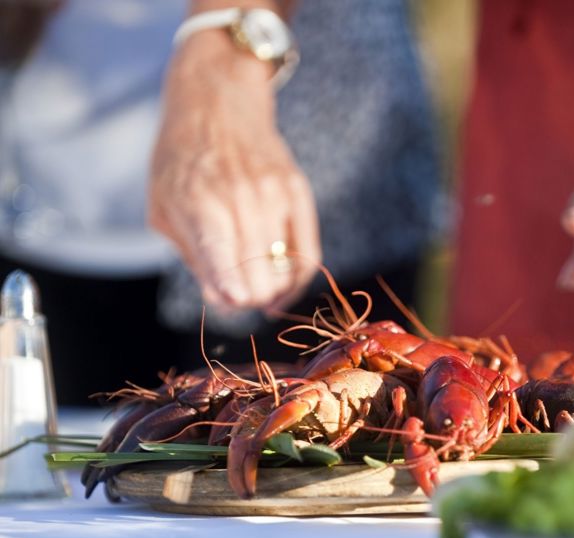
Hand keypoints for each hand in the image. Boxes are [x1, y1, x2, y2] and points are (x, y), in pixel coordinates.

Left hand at [148, 30, 320, 312]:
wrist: (216, 102)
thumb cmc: (182, 161)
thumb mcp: (165, 209)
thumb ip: (194, 257)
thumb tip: (224, 301)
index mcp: (202, 208)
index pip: (227, 272)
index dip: (232, 297)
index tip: (231, 300)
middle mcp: (243, 202)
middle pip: (259, 281)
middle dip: (249, 298)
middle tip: (238, 294)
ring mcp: (275, 196)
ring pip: (285, 272)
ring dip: (271, 289)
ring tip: (256, 287)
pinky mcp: (298, 192)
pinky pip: (308, 254)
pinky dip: (297, 278)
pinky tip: (283, 289)